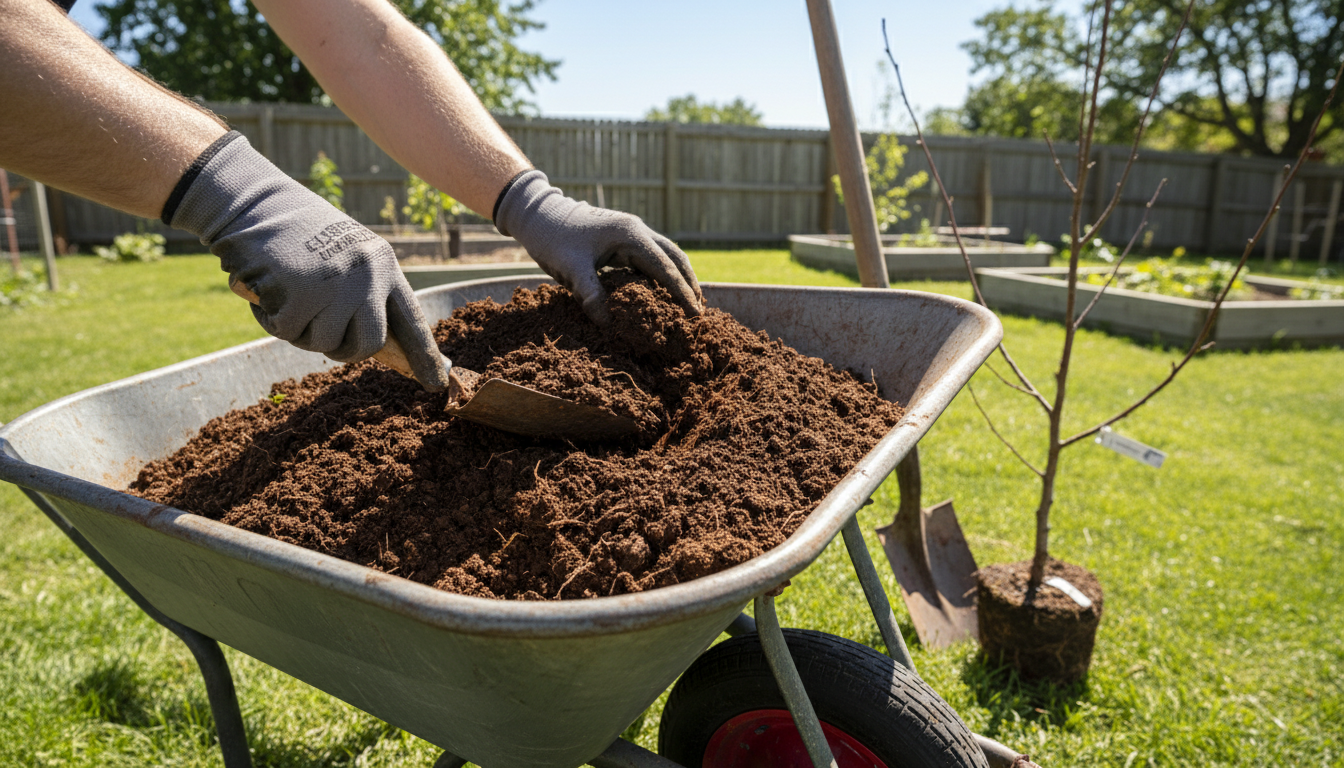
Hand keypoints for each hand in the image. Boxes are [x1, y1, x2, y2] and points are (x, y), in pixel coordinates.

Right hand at [165, 132, 450, 390]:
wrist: (251, 200)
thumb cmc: (297, 233)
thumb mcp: (346, 255)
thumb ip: (365, 292)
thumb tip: (379, 345)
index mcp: (383, 264)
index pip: (411, 320)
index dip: (424, 355)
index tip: (438, 382)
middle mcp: (367, 275)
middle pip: (369, 344)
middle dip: (345, 350)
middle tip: (322, 334)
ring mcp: (336, 285)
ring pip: (325, 343)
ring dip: (302, 331)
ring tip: (290, 296)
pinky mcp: (301, 294)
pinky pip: (289, 333)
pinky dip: (272, 319)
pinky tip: (268, 290)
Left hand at [494, 170, 702, 323]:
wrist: (538, 214)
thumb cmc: (554, 238)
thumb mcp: (570, 269)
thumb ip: (591, 295)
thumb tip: (609, 324)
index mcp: (631, 235)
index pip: (665, 267)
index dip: (681, 292)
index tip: (693, 314)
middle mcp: (637, 230)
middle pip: (675, 258)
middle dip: (689, 283)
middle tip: (699, 312)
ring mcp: (631, 233)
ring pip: (665, 256)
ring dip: (678, 278)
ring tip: (689, 303)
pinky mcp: (622, 240)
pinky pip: (650, 259)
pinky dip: (661, 275)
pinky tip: (662, 293)